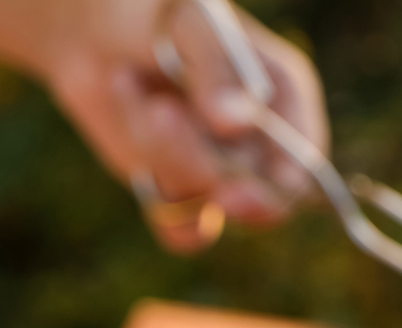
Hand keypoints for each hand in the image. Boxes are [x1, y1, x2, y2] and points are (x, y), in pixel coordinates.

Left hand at [0, 0, 329, 253]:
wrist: (97, 33)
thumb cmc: (158, 15)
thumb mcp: (192, 25)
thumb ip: (217, 70)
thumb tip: (233, 125)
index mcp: (285, 97)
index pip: (304, 159)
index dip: (281, 183)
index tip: (240, 187)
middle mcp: (262, 144)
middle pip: (256, 193)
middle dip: (204, 163)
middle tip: (160, 112)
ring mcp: (223, 173)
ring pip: (207, 201)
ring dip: (158, 149)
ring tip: (127, 83)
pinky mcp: (182, 194)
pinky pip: (183, 231)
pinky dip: (157, 203)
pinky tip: (135, 137)